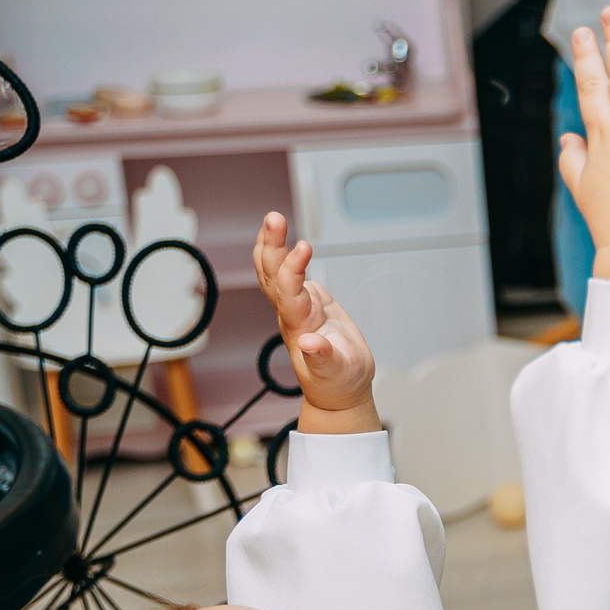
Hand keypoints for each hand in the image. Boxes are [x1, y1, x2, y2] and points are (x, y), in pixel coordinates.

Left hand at [253, 213, 378, 434]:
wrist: (336, 391)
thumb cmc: (338, 384)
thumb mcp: (336, 374)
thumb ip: (323, 359)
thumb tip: (310, 343)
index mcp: (300, 328)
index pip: (290, 293)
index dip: (294, 270)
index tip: (303, 248)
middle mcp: (291, 314)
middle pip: (274, 275)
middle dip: (273, 246)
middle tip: (275, 218)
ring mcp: (296, 307)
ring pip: (274, 272)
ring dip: (271, 245)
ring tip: (273, 219)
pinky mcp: (306, 303)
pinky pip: (285, 275)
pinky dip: (280, 255)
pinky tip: (278, 238)